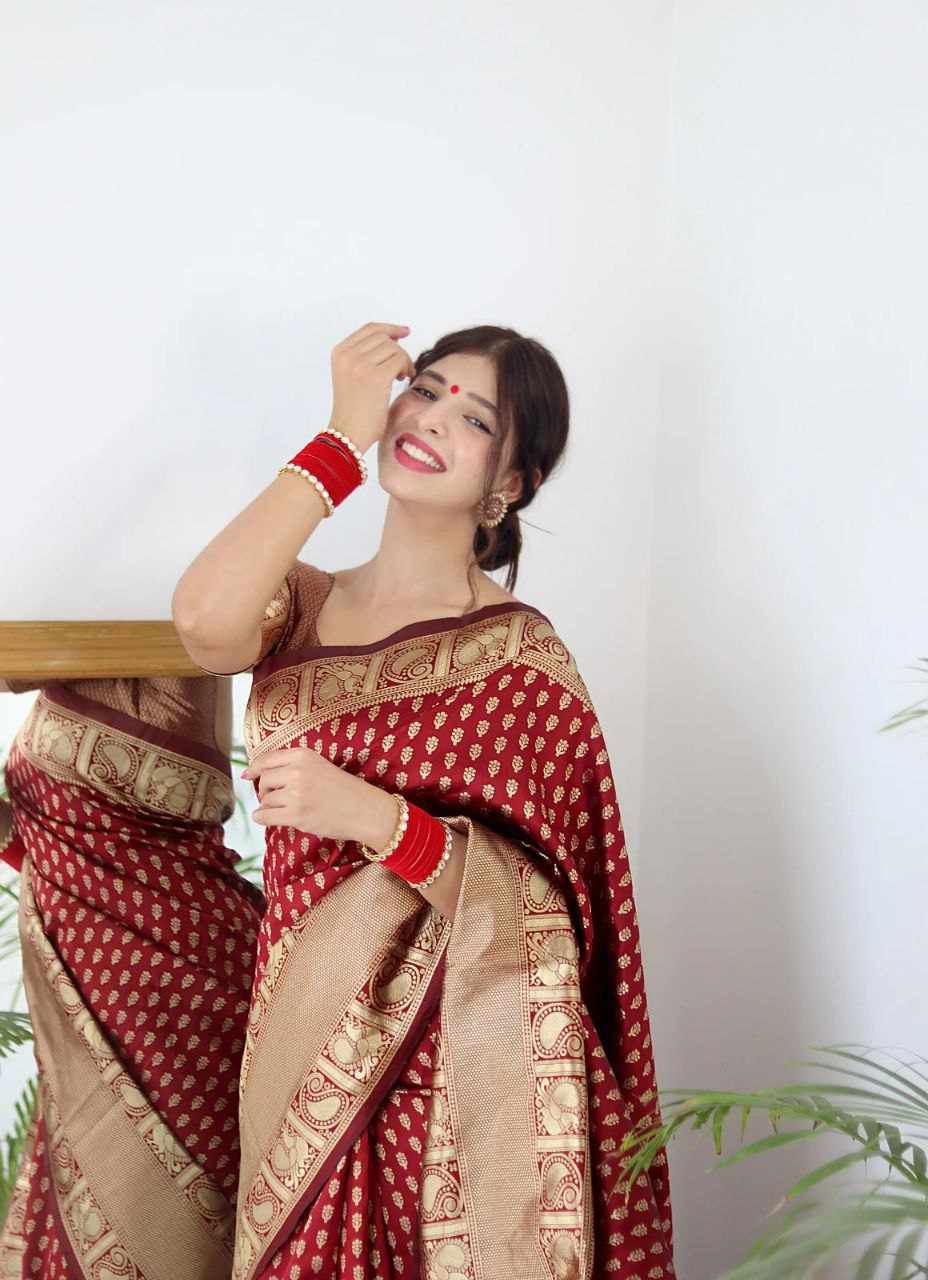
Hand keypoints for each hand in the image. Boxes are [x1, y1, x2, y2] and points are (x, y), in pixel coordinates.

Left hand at [242, 746, 394, 844]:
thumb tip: (254, 773)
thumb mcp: (319, 766)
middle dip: (265, 790)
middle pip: (264, 780)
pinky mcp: (296, 814)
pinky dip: (262, 818)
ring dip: (268, 806)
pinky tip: (266, 818)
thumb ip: (292, 766)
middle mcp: (297, 771)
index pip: (267, 758)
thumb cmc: (344, 789)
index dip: (254, 768)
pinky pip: (265, 816)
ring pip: (265, 799)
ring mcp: (296, 793)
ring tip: (282, 809)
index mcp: (303, 755)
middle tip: (275, 797)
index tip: (249, 775)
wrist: (365, 809)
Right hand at [328, 321, 416, 452]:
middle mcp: (347, 355)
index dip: (390, 328)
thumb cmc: (355, 410)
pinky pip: (399, 359)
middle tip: (402, 367)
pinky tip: (403, 379)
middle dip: (398, 349)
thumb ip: (366, 356)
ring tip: (401, 376)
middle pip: (383, 336)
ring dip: (403, 360)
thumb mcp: (352, 375)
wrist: (348, 434)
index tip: (405, 332)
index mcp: (339, 352)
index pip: (369, 329)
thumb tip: (394, 338)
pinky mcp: (376, 377)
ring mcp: (360, 364)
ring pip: (393, 347)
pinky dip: (406, 367)